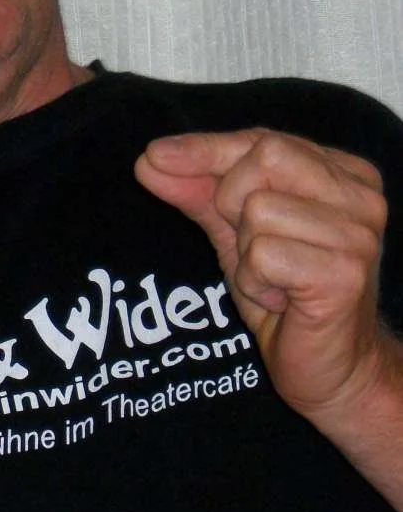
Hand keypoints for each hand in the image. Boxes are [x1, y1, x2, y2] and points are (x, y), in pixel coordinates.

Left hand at [134, 129, 389, 419]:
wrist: (330, 371)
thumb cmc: (287, 297)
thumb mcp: (236, 233)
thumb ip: (199, 192)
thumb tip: (150, 160)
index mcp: (344, 174)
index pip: (263, 140)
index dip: (206, 149)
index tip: (153, 155)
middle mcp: (361, 196)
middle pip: (265, 158)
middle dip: (232, 202)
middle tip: (253, 248)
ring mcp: (359, 234)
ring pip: (258, 209)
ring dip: (246, 254)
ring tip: (275, 281)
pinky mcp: (344, 273)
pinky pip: (263, 254)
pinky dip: (255, 282)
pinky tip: (282, 300)